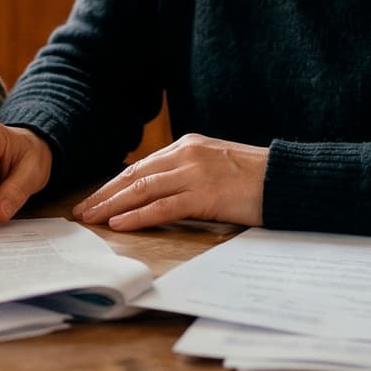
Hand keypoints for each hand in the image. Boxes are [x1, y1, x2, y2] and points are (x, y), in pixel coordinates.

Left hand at [72, 134, 266, 230]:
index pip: (141, 166)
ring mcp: (195, 173)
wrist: (288, 179)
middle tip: (82, 210)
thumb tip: (160, 192)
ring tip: (91, 218)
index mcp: (188, 146)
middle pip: (134, 176)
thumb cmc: (256, 178)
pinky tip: (120, 224)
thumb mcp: (216, 166)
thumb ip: (188, 173)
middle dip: (104, 194)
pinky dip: (138, 216)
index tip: (94, 198)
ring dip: (112, 205)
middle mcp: (187, 155)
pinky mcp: (205, 195)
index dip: (114, 184)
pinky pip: (163, 207)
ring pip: (142, 190)